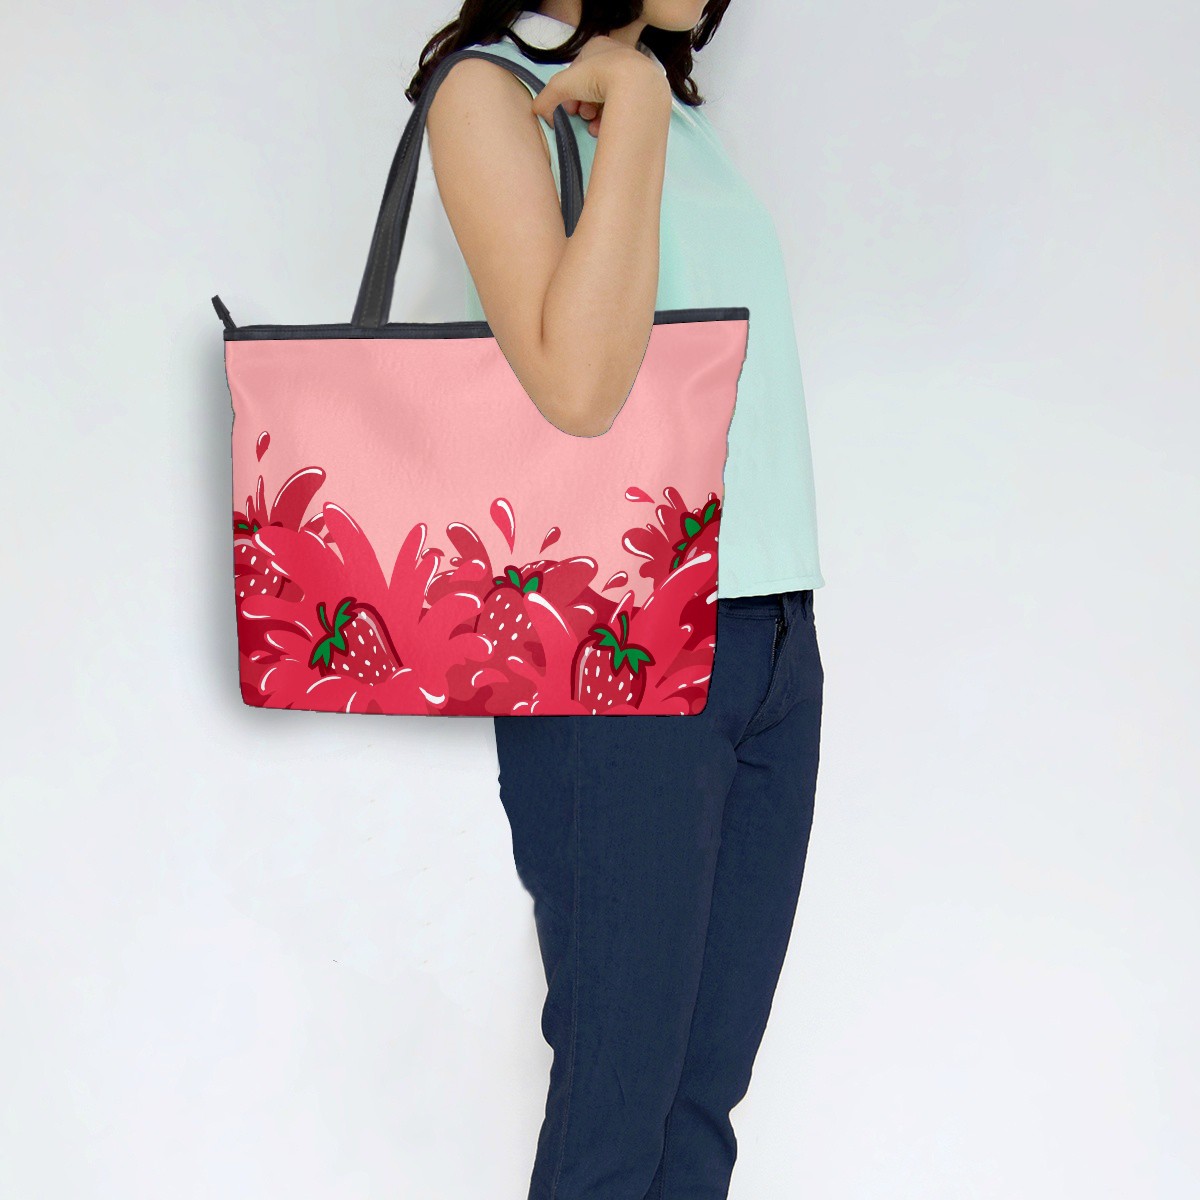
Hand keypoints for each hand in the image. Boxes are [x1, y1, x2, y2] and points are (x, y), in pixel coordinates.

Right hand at [529, 35, 669, 137]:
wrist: (636, 87)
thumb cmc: (598, 77)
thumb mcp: (562, 85)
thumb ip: (546, 98)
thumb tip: (537, 112)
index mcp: (599, 46)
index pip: (578, 72)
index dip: (569, 93)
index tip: (568, 109)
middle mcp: (618, 57)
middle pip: (593, 87)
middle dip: (584, 106)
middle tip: (582, 117)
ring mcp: (634, 74)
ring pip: (608, 99)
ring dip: (596, 116)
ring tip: (594, 126)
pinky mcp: (645, 92)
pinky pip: (624, 107)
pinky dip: (612, 119)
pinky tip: (606, 129)